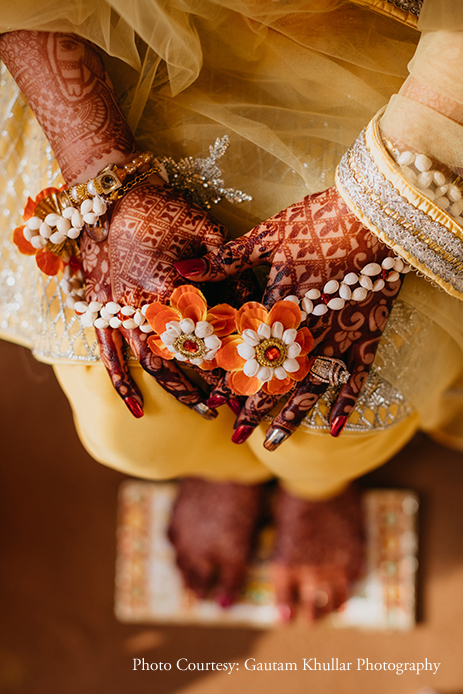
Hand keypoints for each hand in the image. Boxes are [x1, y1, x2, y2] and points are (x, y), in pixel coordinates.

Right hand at [81, 181, 254, 417]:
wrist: (112, 194)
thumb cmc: (161, 207)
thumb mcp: (203, 227)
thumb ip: (227, 262)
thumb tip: (250, 295)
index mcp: (169, 283)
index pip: (208, 330)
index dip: (231, 353)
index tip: (252, 369)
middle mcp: (142, 303)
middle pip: (183, 354)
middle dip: (210, 380)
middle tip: (235, 399)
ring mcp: (119, 310)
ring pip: (150, 362)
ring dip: (178, 389)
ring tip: (204, 409)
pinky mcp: (101, 310)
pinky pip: (108, 355)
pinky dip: (122, 384)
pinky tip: (137, 410)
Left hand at [175, 186, 403, 447]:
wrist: (377, 214)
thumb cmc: (319, 220)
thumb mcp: (266, 235)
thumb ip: (224, 258)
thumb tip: (180, 268)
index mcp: (278, 306)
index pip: (248, 353)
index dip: (231, 379)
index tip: (216, 403)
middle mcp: (306, 330)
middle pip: (276, 379)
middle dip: (255, 409)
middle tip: (236, 436)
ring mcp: (339, 336)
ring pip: (311, 387)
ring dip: (291, 417)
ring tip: (274, 444)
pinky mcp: (367, 335)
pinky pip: (356, 378)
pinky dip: (346, 404)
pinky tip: (335, 430)